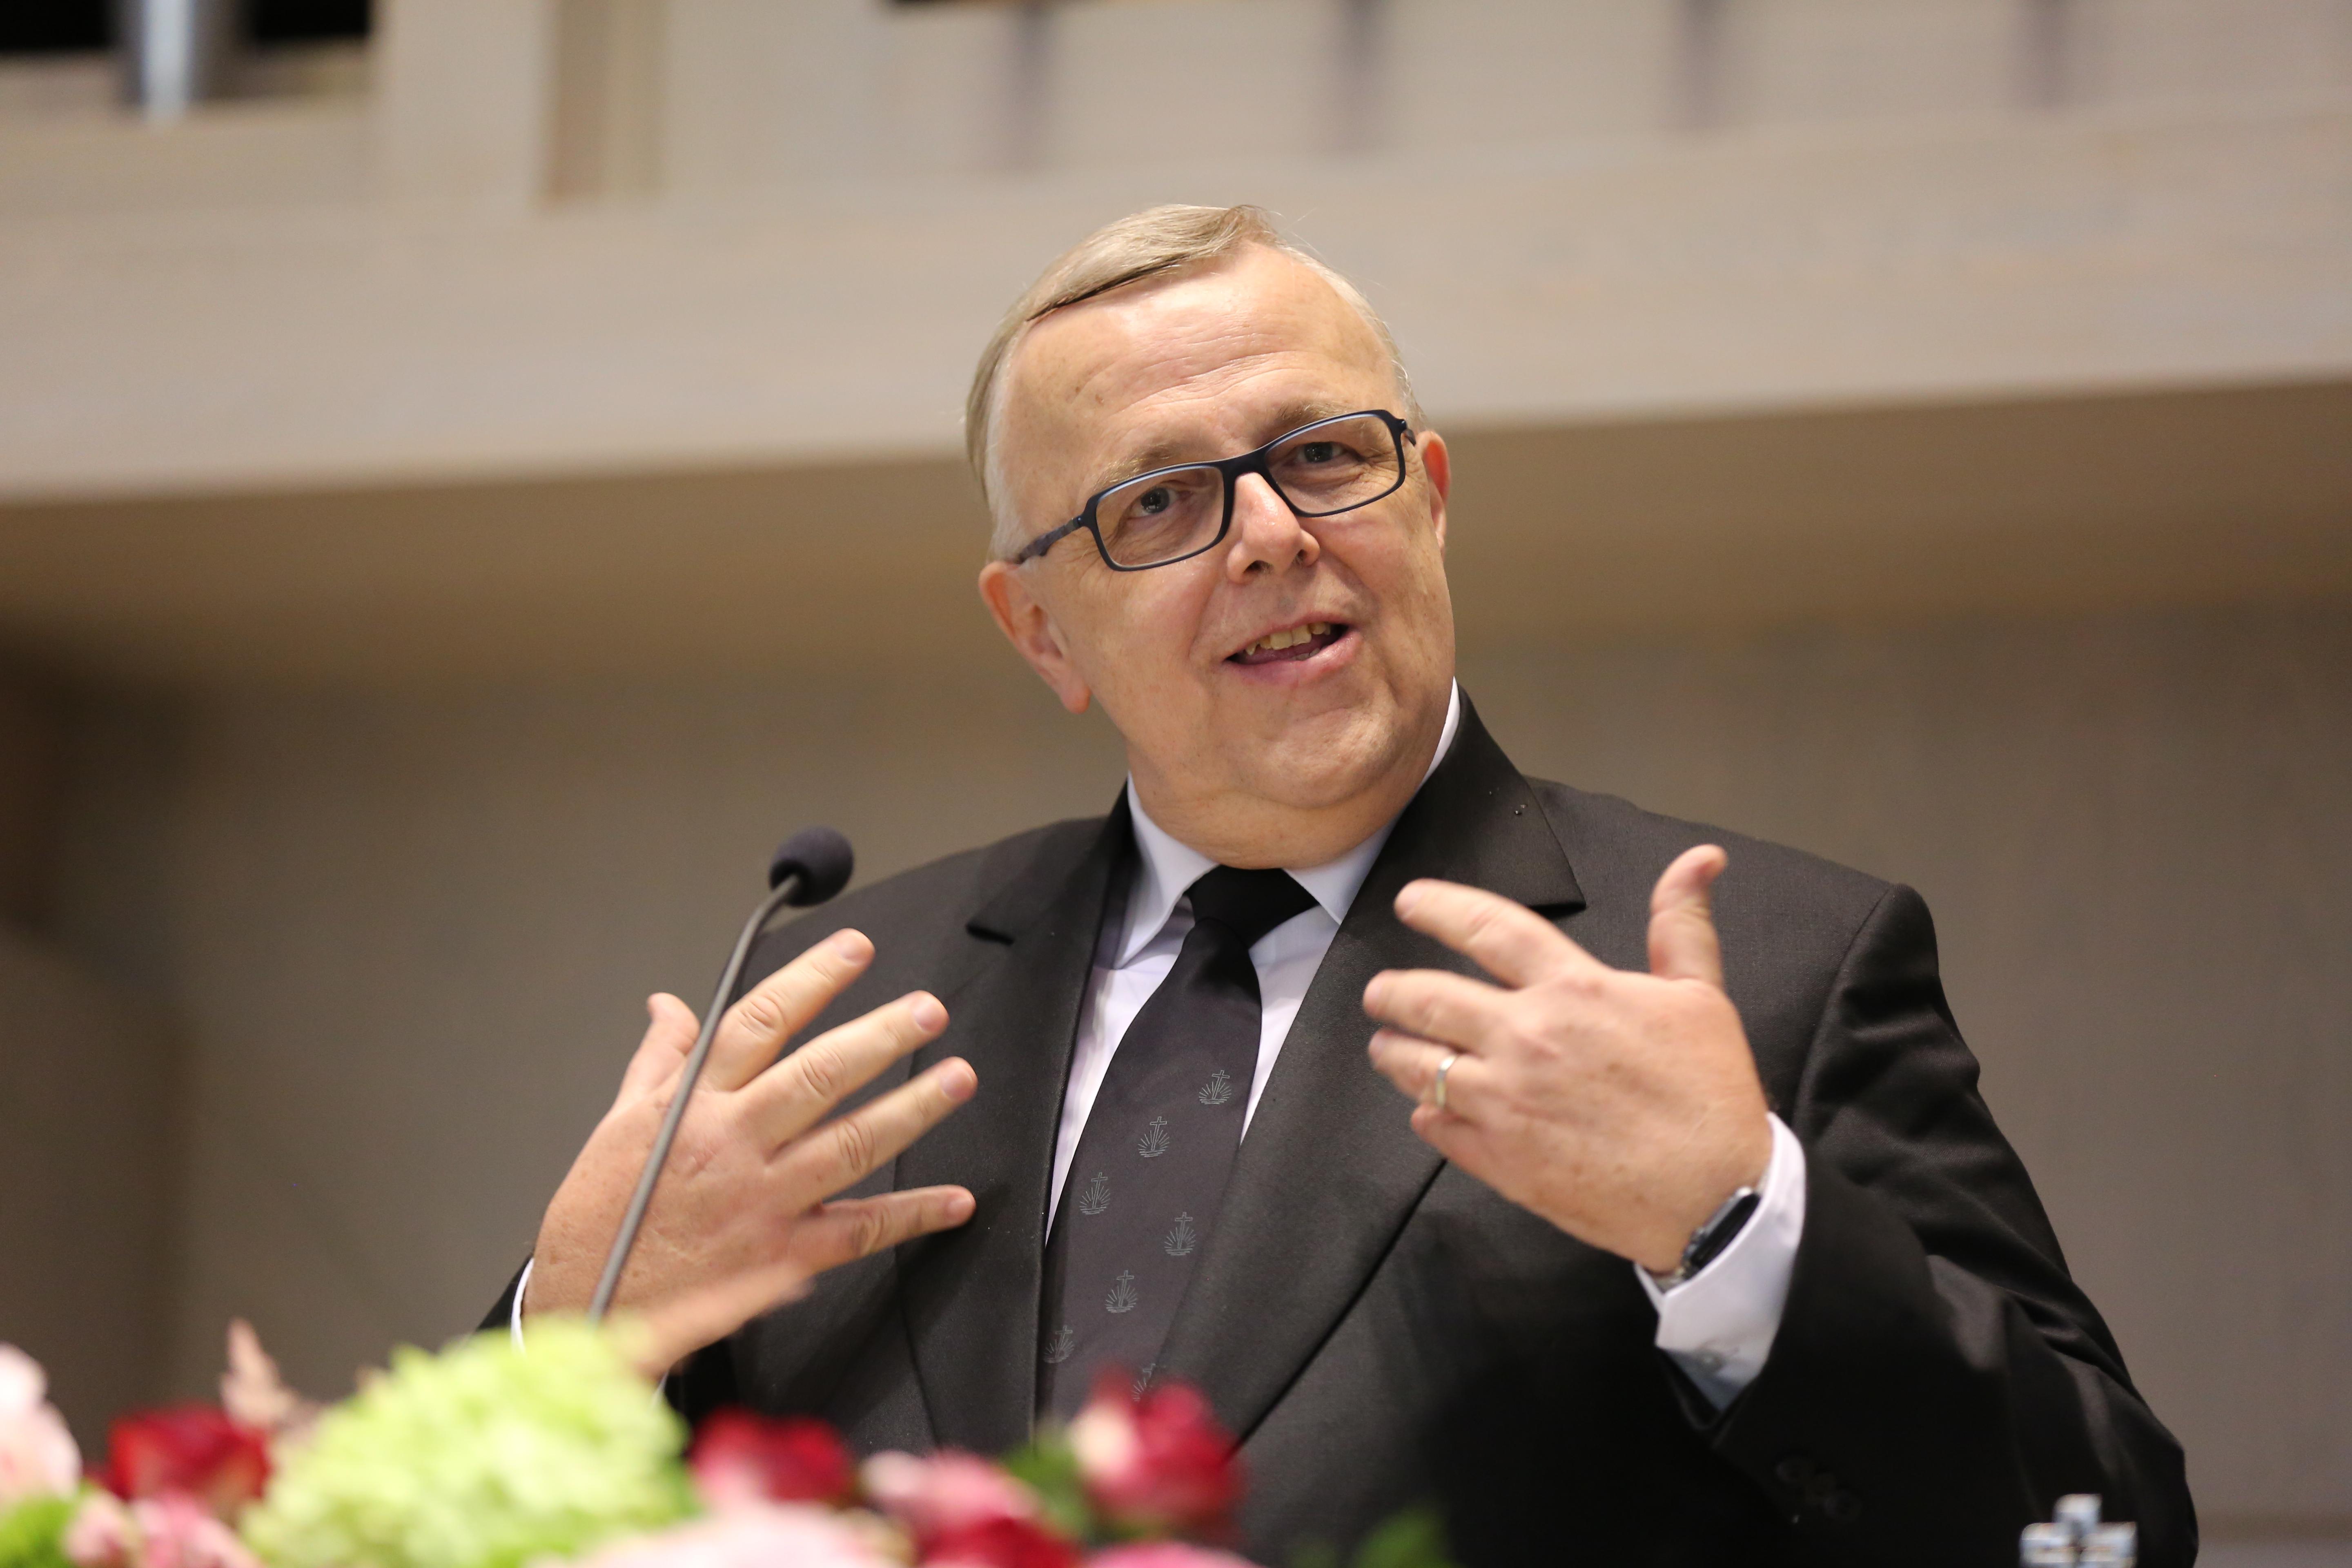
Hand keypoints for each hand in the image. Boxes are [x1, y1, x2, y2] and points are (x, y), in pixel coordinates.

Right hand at [525, 929, 977, 1346]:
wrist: (587, 1307)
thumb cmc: (601, 1220)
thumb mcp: (616, 1126)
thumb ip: (657, 1062)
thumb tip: (669, 1006)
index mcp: (690, 1106)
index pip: (758, 1022)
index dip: (811, 980)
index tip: (853, 950)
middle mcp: (732, 1145)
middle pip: (819, 1075)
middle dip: (881, 1037)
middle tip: (928, 1011)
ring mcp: (762, 1200)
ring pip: (852, 1143)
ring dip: (913, 1109)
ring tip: (958, 1078)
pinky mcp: (782, 1257)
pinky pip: (860, 1231)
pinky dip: (912, 1215)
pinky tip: (954, 1200)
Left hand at [1363, 846, 1771, 1274]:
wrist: (1717, 1198)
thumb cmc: (1710, 1096)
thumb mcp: (1701, 997)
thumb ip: (1680, 924)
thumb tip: (1698, 860)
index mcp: (1574, 990)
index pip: (1486, 928)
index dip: (1439, 907)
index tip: (1410, 903)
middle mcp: (1528, 1039)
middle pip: (1430, 998)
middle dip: (1393, 992)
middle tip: (1381, 993)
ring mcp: (1507, 1101)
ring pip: (1418, 1065)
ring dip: (1394, 1051)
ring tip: (1386, 1046)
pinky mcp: (1500, 1158)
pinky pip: (1437, 1126)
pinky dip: (1427, 1113)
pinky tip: (1428, 1109)